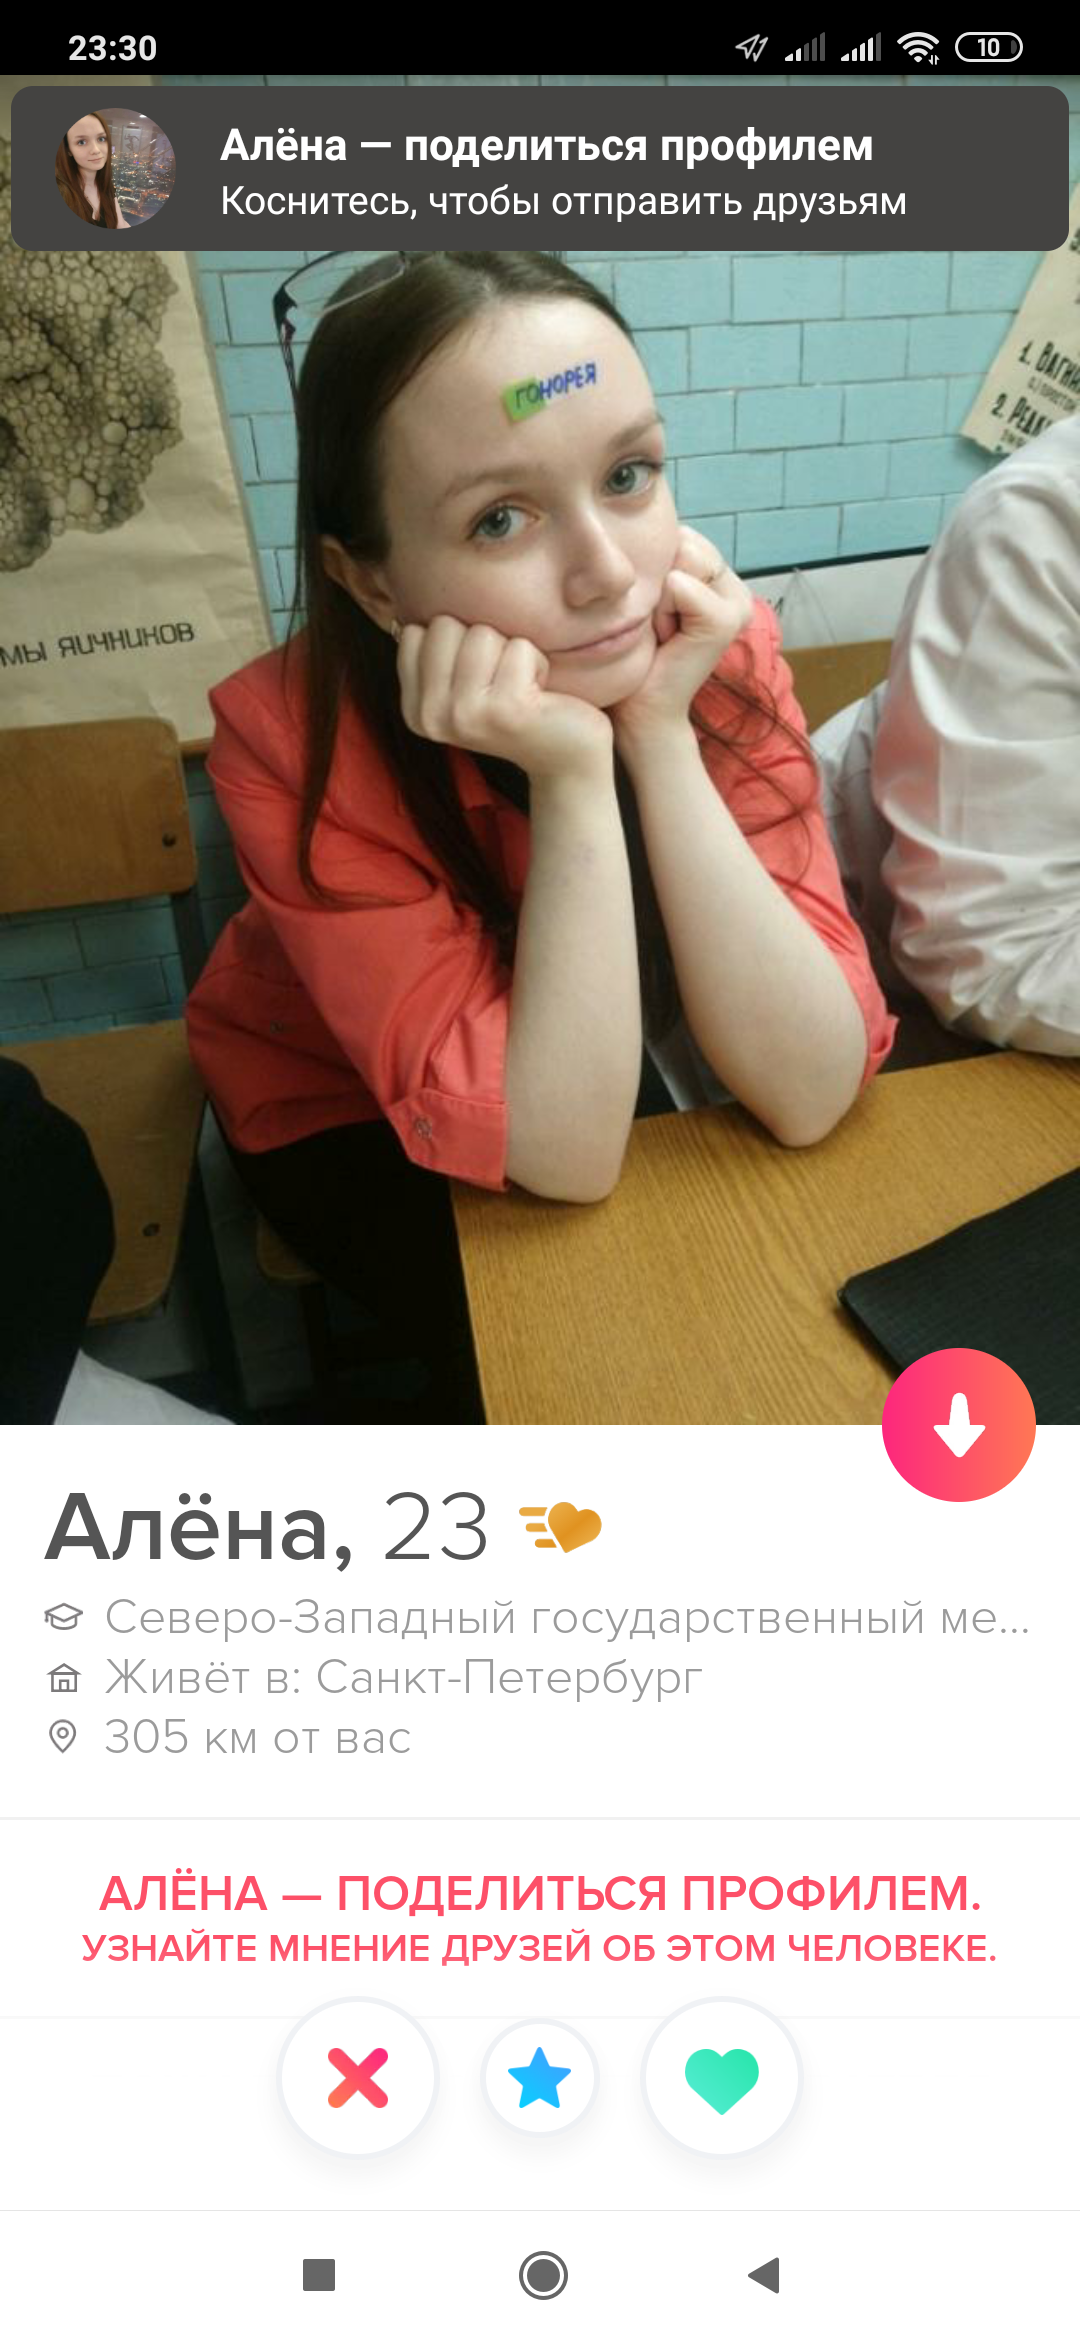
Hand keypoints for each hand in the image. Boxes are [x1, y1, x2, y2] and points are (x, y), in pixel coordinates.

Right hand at [396, 614, 612, 782]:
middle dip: (484, 640)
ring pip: (482, 632)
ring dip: (512, 651)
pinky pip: (520, 647)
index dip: (457, 639)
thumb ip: (437, 650)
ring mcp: (465, 715)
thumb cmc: (518, 705)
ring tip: (521, 685)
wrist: (566, 756)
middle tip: (502, 680)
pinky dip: (539, 661)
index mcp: (415, 709)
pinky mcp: (505, 709)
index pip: (418, 630)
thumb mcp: (465, 680)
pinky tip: (541, 693)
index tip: (477, 676)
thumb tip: (409, 592)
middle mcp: (431, 716)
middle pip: (446, 624)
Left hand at [610, 525, 754, 742]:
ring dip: (658, 593)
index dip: (652, 565)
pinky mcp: (727, 620)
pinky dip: (663, 610)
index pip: (677, 533)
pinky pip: (681, 585)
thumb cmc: (633, 652)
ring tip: (660, 628)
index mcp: (714, 574)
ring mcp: (736, 601)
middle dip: (657, 575)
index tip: (650, 609)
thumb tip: (631, 504)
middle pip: (682, 539)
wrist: (638, 708)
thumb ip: (653, 554)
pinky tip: (667, 638)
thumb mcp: (642, 593)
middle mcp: (732, 584)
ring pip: (682, 556)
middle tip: (655, 621)